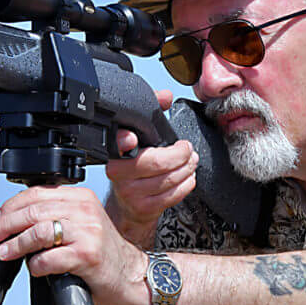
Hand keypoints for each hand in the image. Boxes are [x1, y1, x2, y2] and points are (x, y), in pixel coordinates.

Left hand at [0, 186, 149, 304]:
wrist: (133, 276)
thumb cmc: (104, 254)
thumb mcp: (82, 224)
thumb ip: (55, 216)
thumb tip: (12, 222)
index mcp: (81, 197)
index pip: (36, 194)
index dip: (9, 208)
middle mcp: (85, 210)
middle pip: (32, 211)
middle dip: (5, 226)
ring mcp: (88, 232)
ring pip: (38, 232)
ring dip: (15, 245)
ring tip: (4, 253)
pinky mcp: (88, 256)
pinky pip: (49, 259)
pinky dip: (36, 265)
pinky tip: (35, 268)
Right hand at [105, 89, 197, 245]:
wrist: (127, 205)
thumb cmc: (135, 168)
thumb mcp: (140, 139)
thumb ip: (152, 114)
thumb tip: (164, 96)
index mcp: (115, 152)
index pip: (118, 143)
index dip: (124, 140)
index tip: (131, 138)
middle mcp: (118, 173)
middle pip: (155, 162)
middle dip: (180, 154)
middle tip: (187, 150)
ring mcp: (130, 193)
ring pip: (168, 179)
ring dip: (187, 168)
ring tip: (191, 161)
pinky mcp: (144, 208)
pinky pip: (172, 195)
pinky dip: (186, 184)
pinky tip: (188, 176)